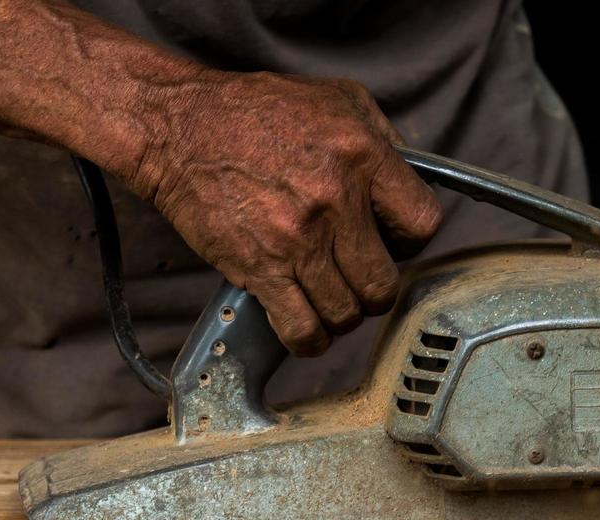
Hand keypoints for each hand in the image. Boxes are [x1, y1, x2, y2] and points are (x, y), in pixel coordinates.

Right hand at [132, 71, 441, 354]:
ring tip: (328, 298)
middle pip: (384, 283)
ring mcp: (298, 240)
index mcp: (362, 155)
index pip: (422, 223)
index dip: (410, 241)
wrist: (177, 127)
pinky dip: (310, 340)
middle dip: (375, 288)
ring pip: (347, 314)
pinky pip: (303, 330)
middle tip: (356, 277)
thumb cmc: (252, 111)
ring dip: (341, 314)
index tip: (392, 242)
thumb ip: (381, 138)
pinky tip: (307, 329)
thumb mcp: (335, 99)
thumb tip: (409, 179)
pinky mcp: (260, 269)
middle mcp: (335, 201)